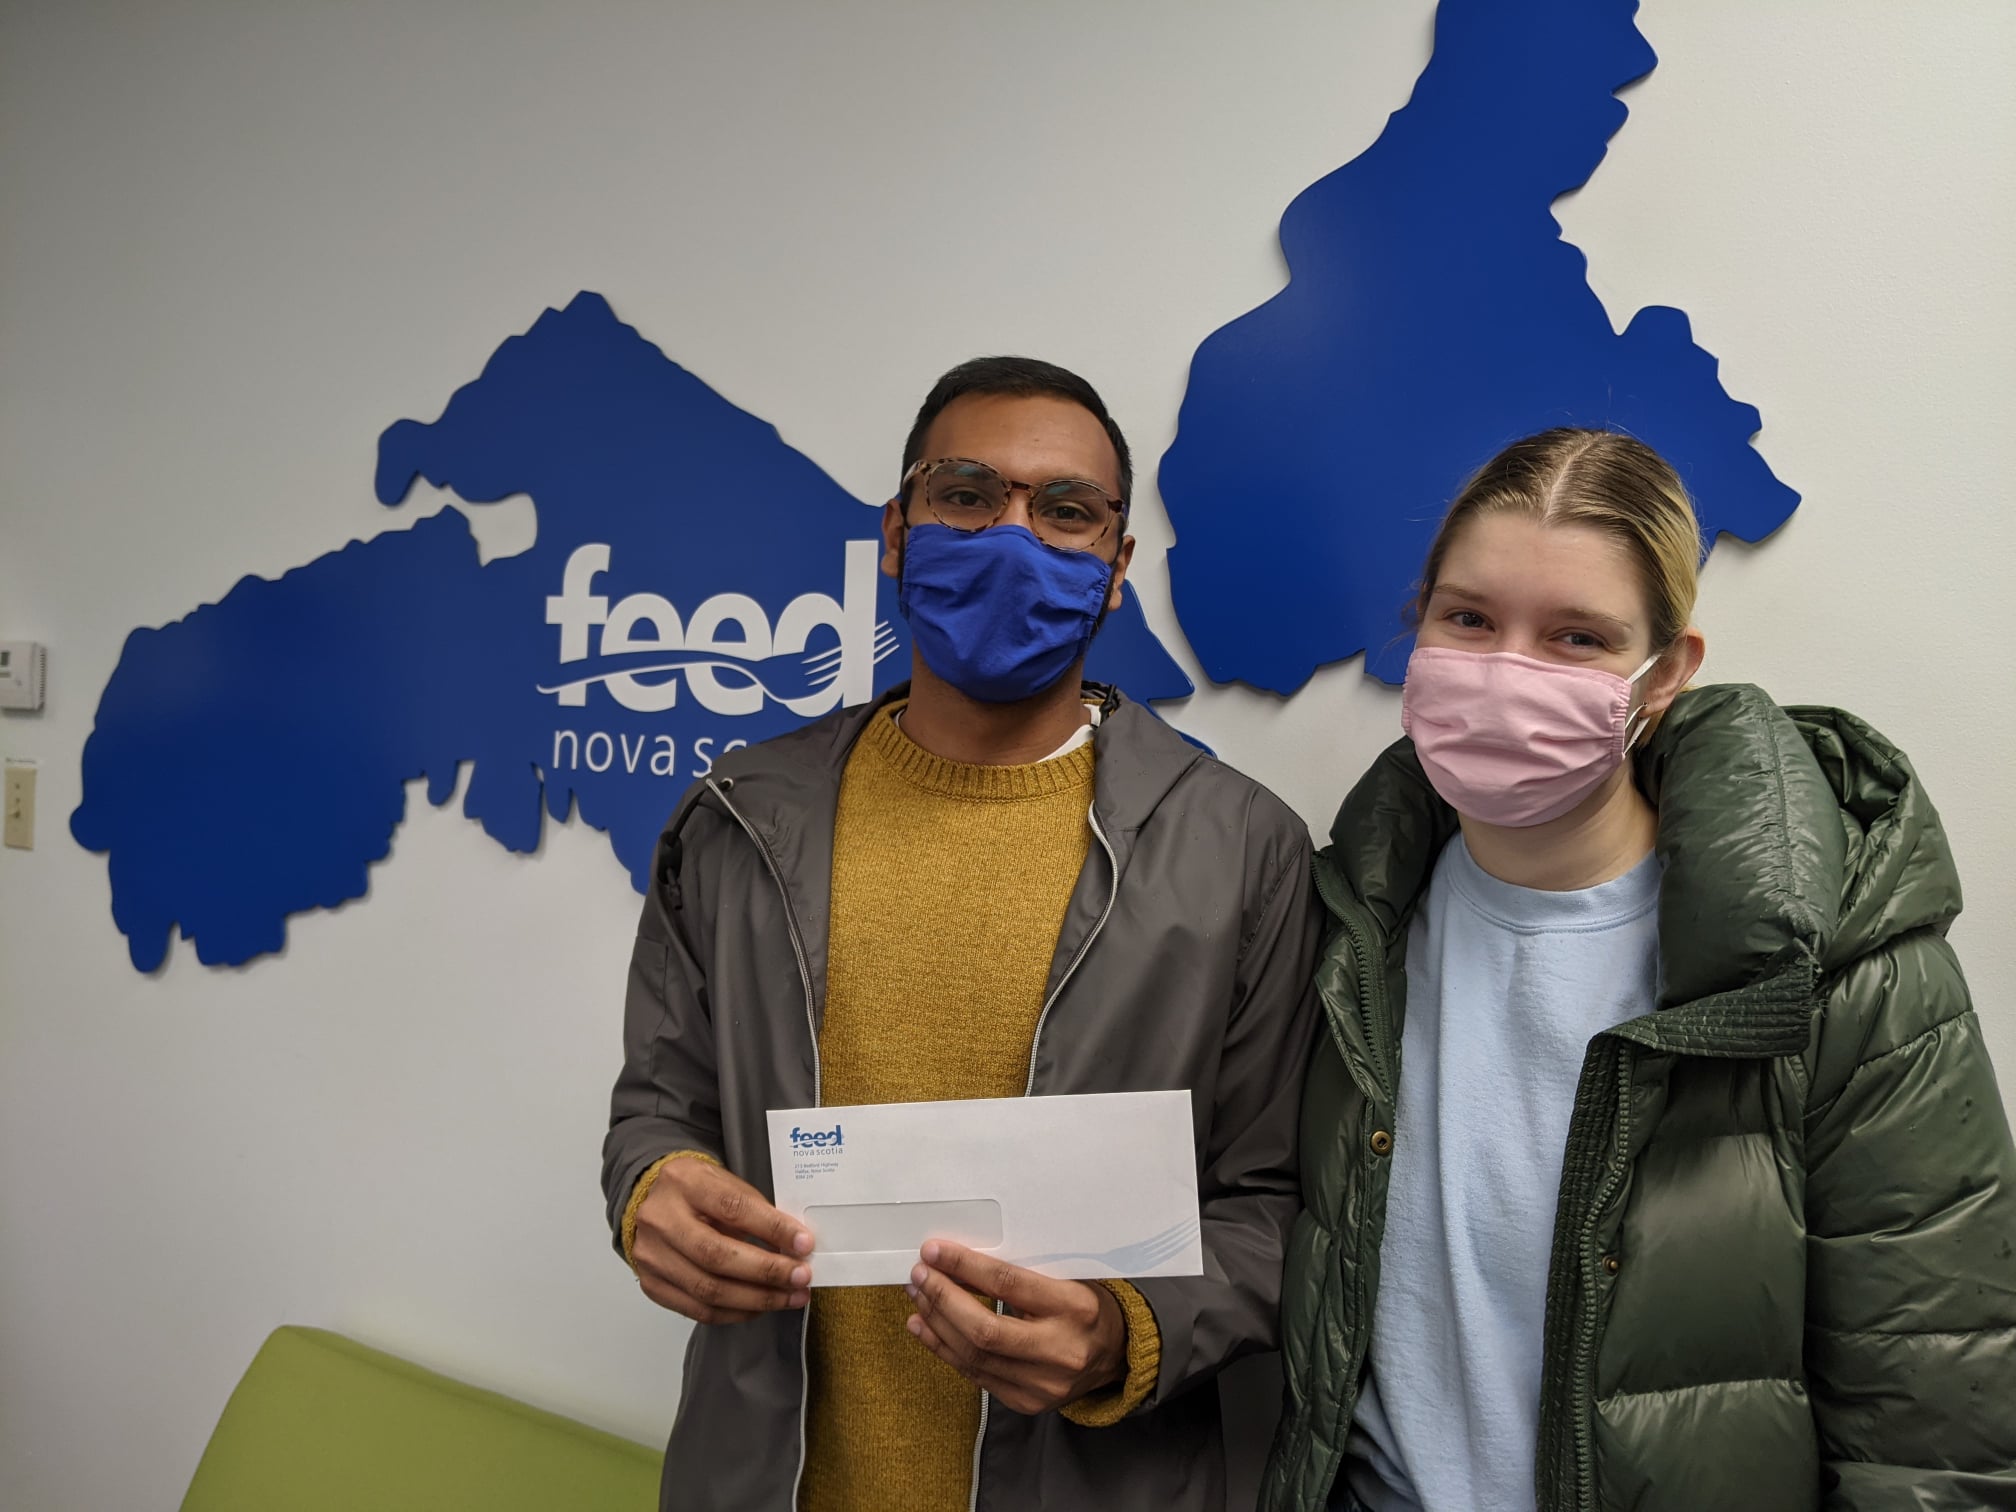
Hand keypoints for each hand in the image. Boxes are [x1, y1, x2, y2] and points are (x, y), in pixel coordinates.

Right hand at [632, 1159, 812, 1323]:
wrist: (651, 1200)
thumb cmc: (697, 1192)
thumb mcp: (725, 1183)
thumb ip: (756, 1211)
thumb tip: (794, 1245)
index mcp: (684, 1182)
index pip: (732, 1208)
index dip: (772, 1228)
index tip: (804, 1243)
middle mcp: (661, 1220)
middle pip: (716, 1255)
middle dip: (767, 1271)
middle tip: (801, 1277)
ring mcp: (652, 1256)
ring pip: (708, 1290)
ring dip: (757, 1299)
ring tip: (790, 1297)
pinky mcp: (652, 1284)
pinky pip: (698, 1310)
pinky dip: (735, 1312)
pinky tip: (759, 1306)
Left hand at [904, 1240, 1126, 1414]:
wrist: (1116, 1354)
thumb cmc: (1085, 1305)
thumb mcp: (1066, 1278)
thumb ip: (1019, 1274)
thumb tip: (959, 1261)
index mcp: (1074, 1307)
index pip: (1008, 1284)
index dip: (965, 1266)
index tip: (934, 1251)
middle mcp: (1060, 1350)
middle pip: (984, 1329)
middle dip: (943, 1299)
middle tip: (919, 1275)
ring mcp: (1042, 1384)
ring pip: (974, 1356)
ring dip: (937, 1323)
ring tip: (917, 1296)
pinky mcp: (1026, 1402)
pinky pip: (975, 1375)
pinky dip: (945, 1349)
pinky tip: (925, 1327)